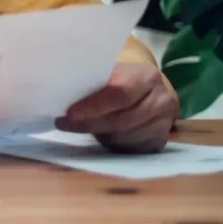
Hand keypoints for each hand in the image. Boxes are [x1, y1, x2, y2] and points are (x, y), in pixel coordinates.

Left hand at [57, 63, 176, 152]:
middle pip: (121, 119)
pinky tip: (100, 136)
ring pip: (125, 137)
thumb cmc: (119, 81)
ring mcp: (164, 123)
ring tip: (79, 127)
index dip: (94, 105)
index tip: (69, 113)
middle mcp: (162, 99)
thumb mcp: (109, 74)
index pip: (119, 92)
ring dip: (99, 134)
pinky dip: (112, 144)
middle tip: (63, 123)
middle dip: (89, 123)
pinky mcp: (160, 141)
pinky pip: (131, 149)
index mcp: (147, 76)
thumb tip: (58, 92)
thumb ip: (93, 81)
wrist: (145, 93)